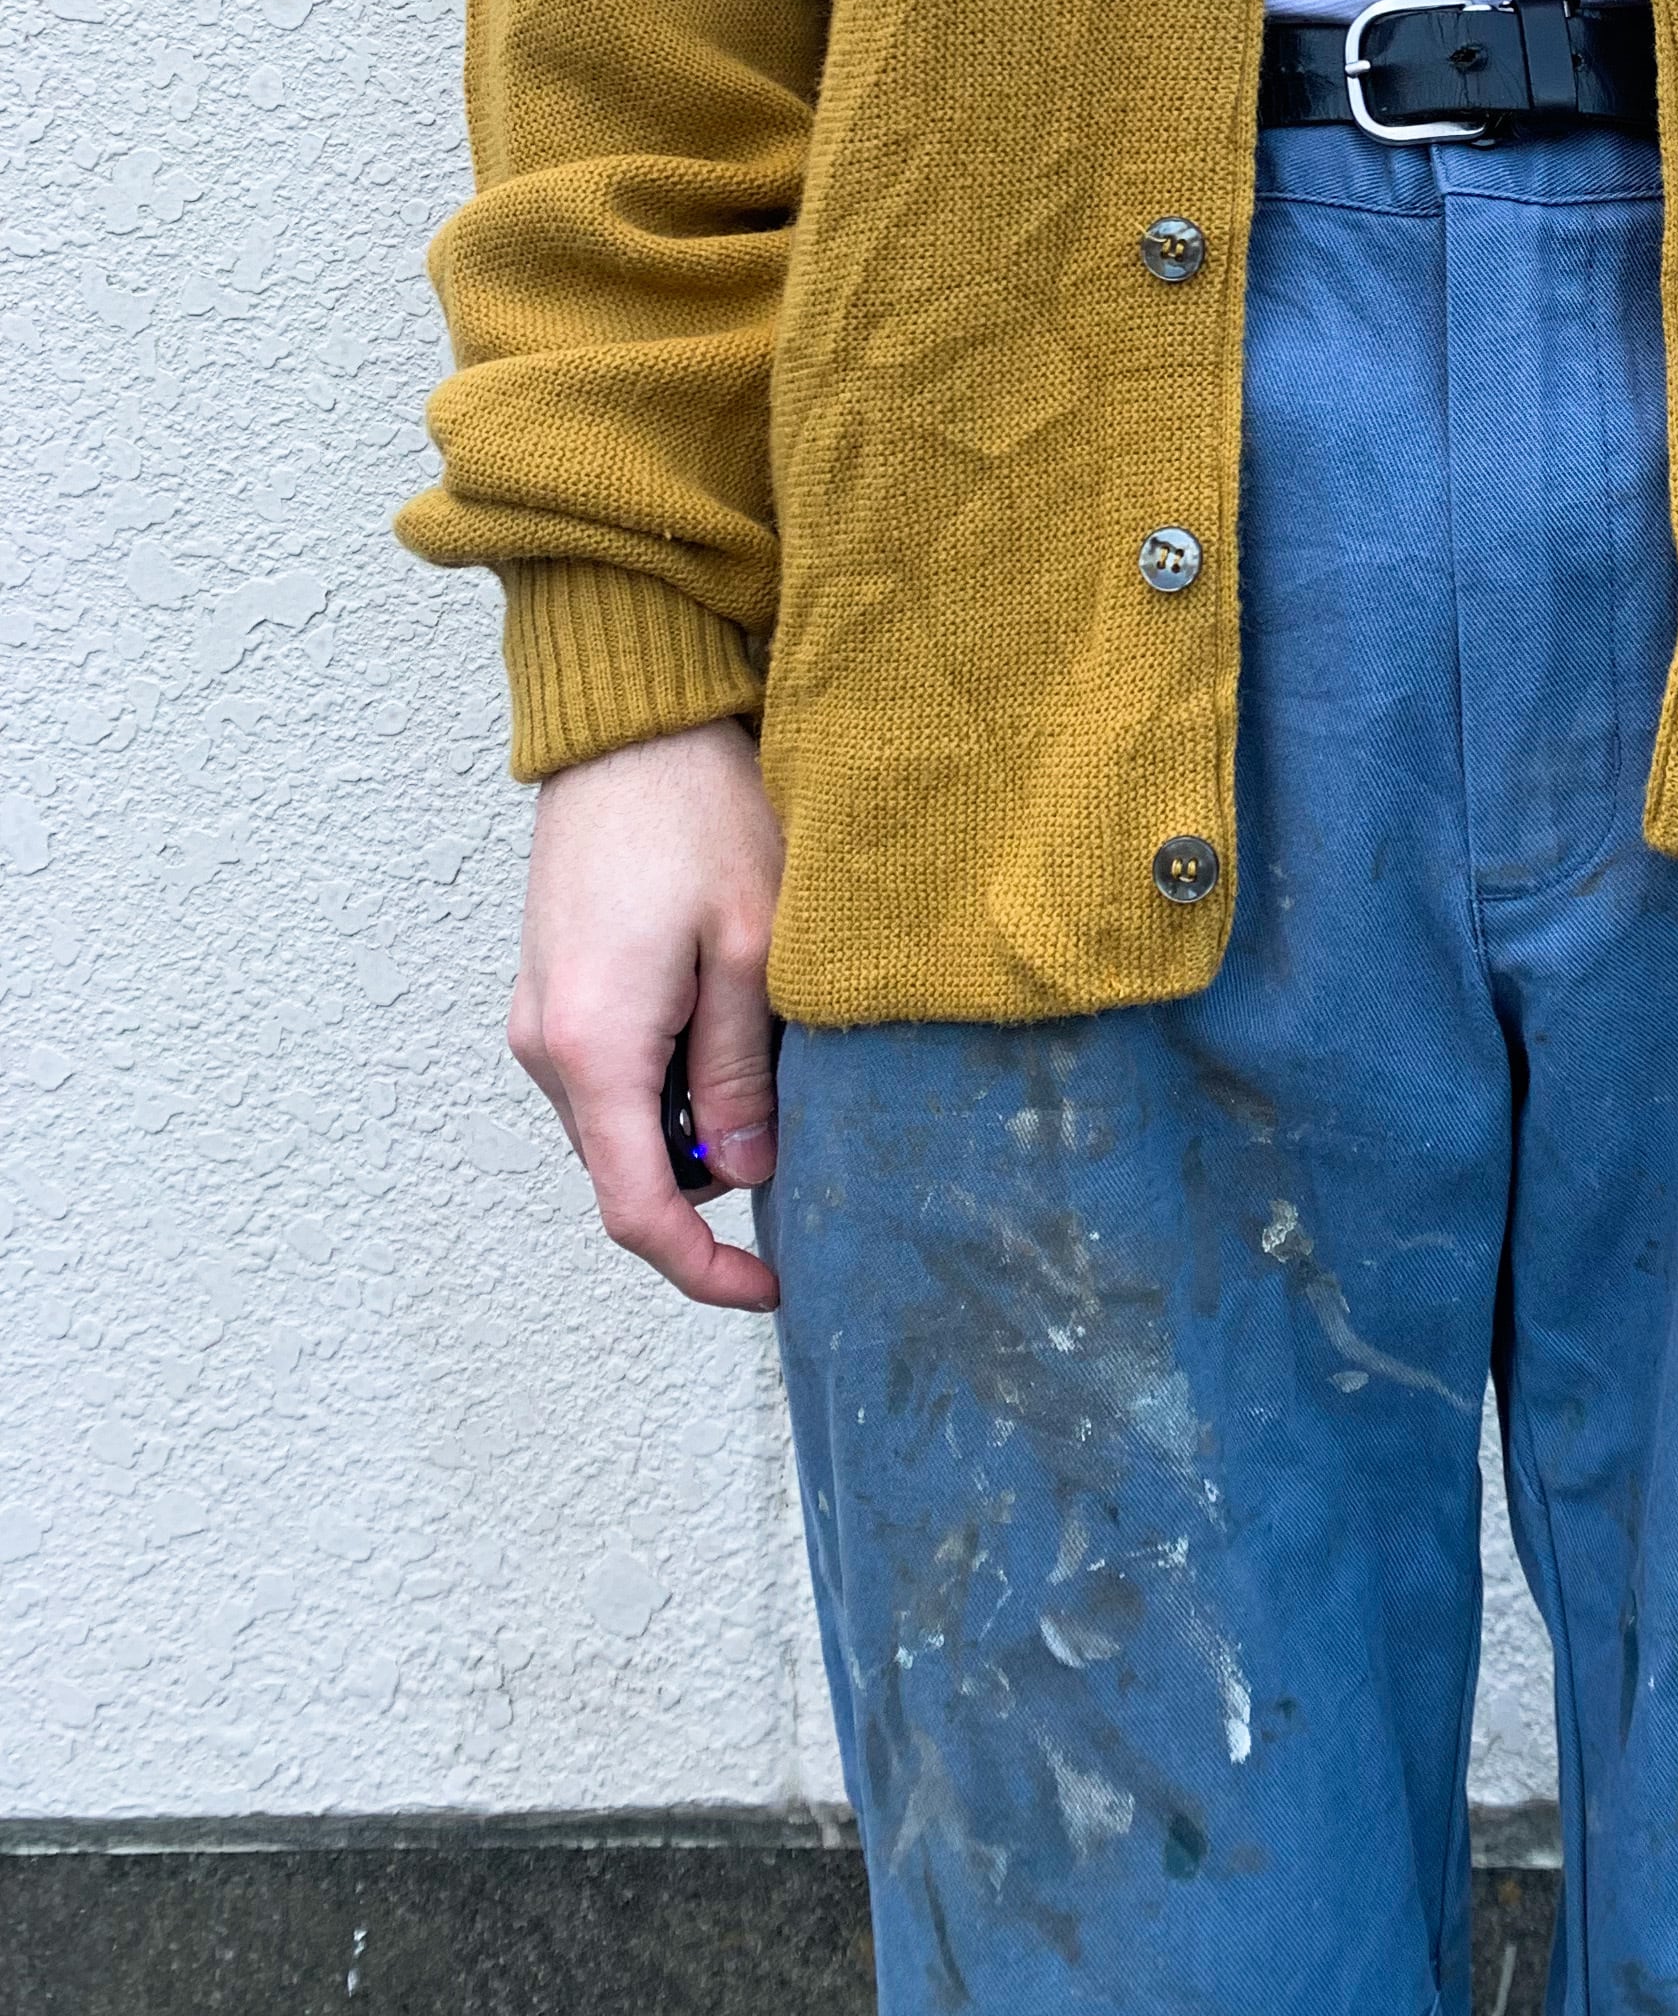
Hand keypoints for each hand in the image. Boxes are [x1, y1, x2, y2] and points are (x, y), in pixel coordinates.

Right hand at [506, 718, 785, 1310]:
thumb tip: (750, 1173)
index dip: (704, 1272)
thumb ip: (745, 1072)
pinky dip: (672, 1069)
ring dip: (699, 1107)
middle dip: (721, 1162)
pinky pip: (613, 1072)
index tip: (772, 1288)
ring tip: (762, 1015)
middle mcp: (547, 1048)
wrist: (629, 727)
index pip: (638, 1213)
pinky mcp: (553, 990)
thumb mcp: (755, 948)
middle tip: (799, 1090)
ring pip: (626, 1121)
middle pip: (636, 1168)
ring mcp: (541, 1019)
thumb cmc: (699, 816)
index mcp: (594, 1050)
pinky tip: (722, 995)